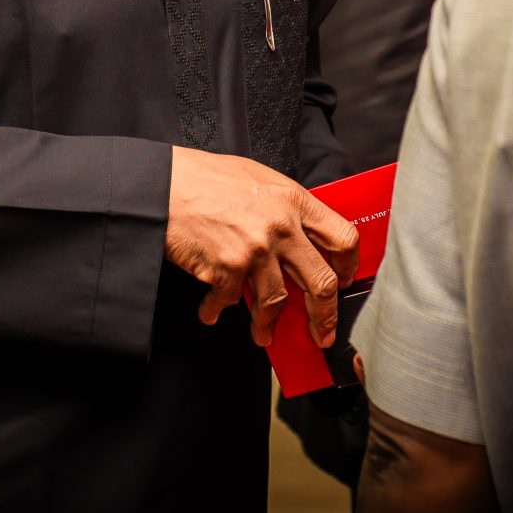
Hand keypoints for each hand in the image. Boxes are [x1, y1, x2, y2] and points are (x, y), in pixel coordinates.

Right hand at [165, 148, 360, 350]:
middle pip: (322, 281)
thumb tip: (299, 236)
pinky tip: (211, 311)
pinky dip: (218, 310)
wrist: (163, 183)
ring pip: (277, 302)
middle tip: (322, 332)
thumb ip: (284, 207)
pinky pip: (231, 302)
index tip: (343, 281)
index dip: (349, 266)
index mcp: (294, 200)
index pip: (343, 237)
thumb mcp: (258, 179)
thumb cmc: (206, 178)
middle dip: (325, 315)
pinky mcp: (228, 268)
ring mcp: (256, 249)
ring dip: (269, 324)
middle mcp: (282, 226)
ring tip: (263, 334)